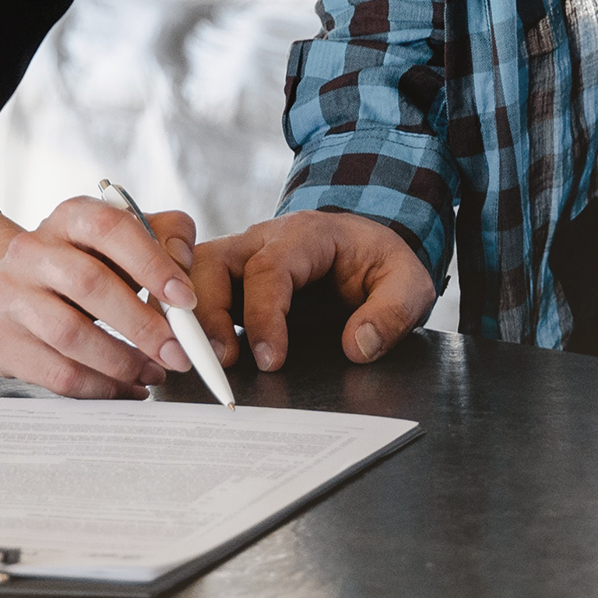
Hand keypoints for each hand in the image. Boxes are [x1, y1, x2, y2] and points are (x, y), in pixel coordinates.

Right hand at [0, 200, 204, 399]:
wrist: (10, 290)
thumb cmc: (84, 265)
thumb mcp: (123, 240)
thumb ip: (166, 236)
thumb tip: (183, 263)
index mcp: (69, 217)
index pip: (110, 228)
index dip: (151, 263)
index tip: (185, 300)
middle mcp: (31, 251)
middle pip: (89, 283)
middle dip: (142, 325)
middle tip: (178, 353)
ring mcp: (10, 296)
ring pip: (70, 334)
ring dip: (122, 361)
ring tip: (154, 373)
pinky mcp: (1, 341)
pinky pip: (57, 373)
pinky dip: (100, 387)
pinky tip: (127, 388)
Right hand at [193, 210, 437, 371]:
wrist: (366, 249)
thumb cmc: (380, 264)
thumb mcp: (409, 283)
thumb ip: (392, 312)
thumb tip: (357, 346)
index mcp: (306, 234)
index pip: (269, 269)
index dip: (264, 316)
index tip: (270, 360)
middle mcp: (263, 239)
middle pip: (214, 263)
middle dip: (208, 314)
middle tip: (220, 363)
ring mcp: (242, 256)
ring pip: (195, 273)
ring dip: (190, 316)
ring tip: (204, 362)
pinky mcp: (231, 279)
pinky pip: (196, 290)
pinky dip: (188, 319)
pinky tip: (195, 354)